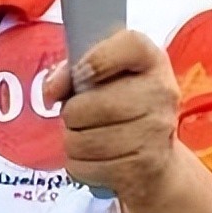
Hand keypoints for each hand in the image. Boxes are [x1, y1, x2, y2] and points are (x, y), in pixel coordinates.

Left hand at [43, 29, 179, 205]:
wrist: (157, 156)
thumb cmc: (120, 103)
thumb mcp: (101, 75)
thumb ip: (71, 70)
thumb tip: (50, 91)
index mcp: (150, 59)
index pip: (129, 44)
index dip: (96, 58)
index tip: (81, 74)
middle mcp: (161, 92)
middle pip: (92, 103)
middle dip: (72, 112)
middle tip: (78, 114)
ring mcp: (156, 132)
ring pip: (83, 140)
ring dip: (72, 140)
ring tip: (85, 135)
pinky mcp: (144, 167)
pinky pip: (86, 166)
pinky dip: (79, 165)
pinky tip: (93, 157)